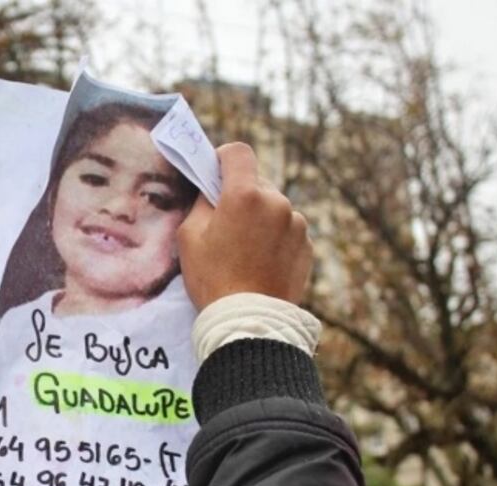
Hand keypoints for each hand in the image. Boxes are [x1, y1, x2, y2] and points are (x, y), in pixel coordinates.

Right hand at [177, 143, 312, 310]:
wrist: (248, 322)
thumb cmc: (212, 279)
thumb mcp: (189, 236)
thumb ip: (201, 203)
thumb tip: (211, 190)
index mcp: (245, 195)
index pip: (238, 153)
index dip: (223, 158)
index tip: (214, 174)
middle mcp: (277, 202)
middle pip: (256, 182)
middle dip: (240, 195)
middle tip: (224, 224)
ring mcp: (297, 224)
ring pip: (273, 207)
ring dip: (260, 218)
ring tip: (244, 250)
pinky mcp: (307, 245)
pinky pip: (287, 230)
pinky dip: (274, 238)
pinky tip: (260, 263)